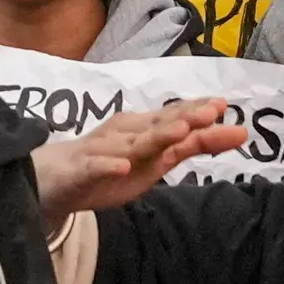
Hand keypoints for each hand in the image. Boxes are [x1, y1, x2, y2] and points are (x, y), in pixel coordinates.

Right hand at [32, 100, 241, 218]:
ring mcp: (102, 151)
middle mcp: (124, 134)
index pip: (173, 118)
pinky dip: (108, 166)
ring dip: (155, 136)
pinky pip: (95, 167)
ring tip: (179, 132)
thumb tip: (233, 132)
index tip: (223, 105)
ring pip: (130, 144)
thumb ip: (190, 147)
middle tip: (211, 112)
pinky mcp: (80, 171)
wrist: (50, 178)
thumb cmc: (107, 165)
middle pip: (157, 126)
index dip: (197, 112)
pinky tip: (122, 167)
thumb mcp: (154, 161)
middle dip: (184, 118)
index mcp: (142, 130)